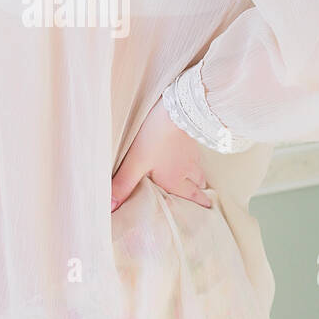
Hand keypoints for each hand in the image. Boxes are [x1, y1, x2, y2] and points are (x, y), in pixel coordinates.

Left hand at [111, 96, 211, 211]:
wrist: (174, 111)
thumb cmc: (154, 139)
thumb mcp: (135, 164)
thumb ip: (124, 185)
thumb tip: (111, 207)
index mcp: (174, 179)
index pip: (190, 196)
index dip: (199, 203)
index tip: (207, 207)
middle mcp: (187, 169)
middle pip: (198, 183)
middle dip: (200, 192)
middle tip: (205, 199)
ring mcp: (191, 152)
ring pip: (199, 168)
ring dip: (200, 176)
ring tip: (200, 180)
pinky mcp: (191, 136)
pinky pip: (196, 152)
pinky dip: (195, 158)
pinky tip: (190, 153)